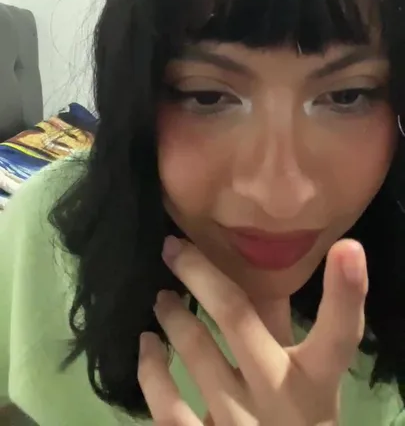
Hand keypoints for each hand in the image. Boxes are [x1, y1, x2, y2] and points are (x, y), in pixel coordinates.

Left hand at [137, 237, 367, 424]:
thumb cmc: (292, 417)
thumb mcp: (300, 376)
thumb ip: (282, 325)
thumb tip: (259, 260)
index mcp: (315, 380)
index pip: (340, 335)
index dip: (347, 292)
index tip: (348, 248)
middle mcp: (280, 397)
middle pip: (238, 320)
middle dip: (200, 276)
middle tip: (173, 247)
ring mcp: (241, 424)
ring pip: (199, 355)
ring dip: (174, 317)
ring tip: (162, 298)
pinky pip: (169, 406)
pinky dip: (151, 370)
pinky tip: (147, 344)